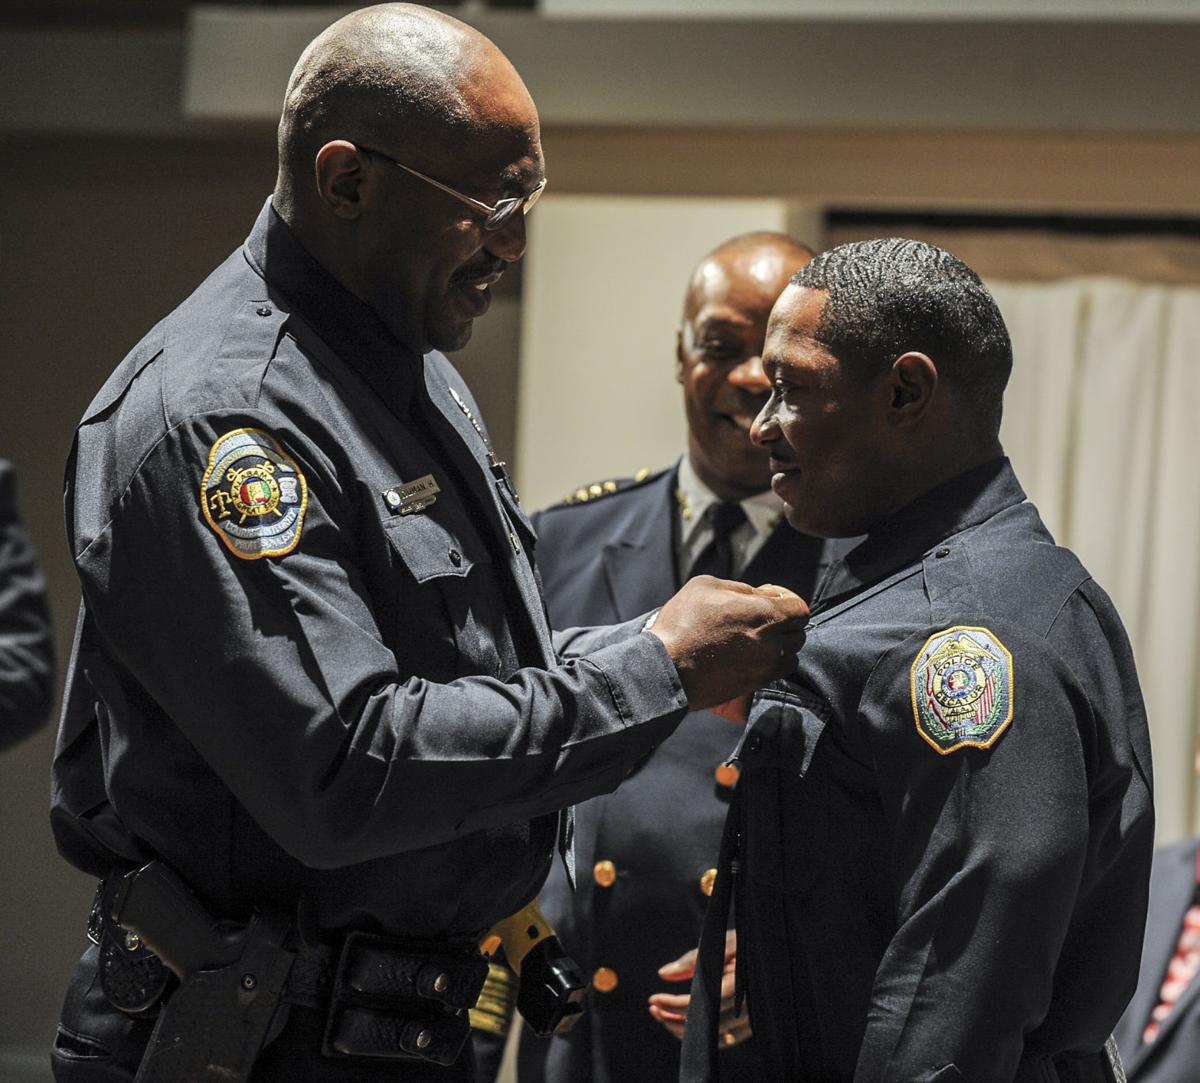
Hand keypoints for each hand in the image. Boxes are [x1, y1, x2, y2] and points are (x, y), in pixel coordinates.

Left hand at [647, 930, 749, 1047]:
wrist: (778, 945)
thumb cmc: (752, 939)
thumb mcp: (724, 940)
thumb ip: (694, 958)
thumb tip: (663, 974)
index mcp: (742, 984)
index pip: (703, 1004)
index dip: (674, 1005)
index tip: (653, 999)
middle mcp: (750, 1007)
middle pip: (707, 1026)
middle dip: (674, 1019)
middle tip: (653, 1008)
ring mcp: (753, 1018)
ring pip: (714, 1037)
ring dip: (685, 1031)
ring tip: (662, 1015)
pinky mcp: (753, 1024)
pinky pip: (727, 1039)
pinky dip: (704, 1037)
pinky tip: (685, 1023)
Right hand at [650, 578, 806, 710]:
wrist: (666, 667)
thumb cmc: (683, 622)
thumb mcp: (707, 586)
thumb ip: (741, 588)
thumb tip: (760, 595)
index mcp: (766, 614)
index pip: (800, 608)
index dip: (787, 601)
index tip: (771, 600)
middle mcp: (773, 643)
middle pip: (798, 633)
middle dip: (784, 624)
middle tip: (760, 620)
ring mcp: (765, 667)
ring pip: (790, 655)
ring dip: (779, 646)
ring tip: (755, 640)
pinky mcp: (755, 685)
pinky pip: (776, 673)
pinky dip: (769, 664)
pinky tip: (748, 656)